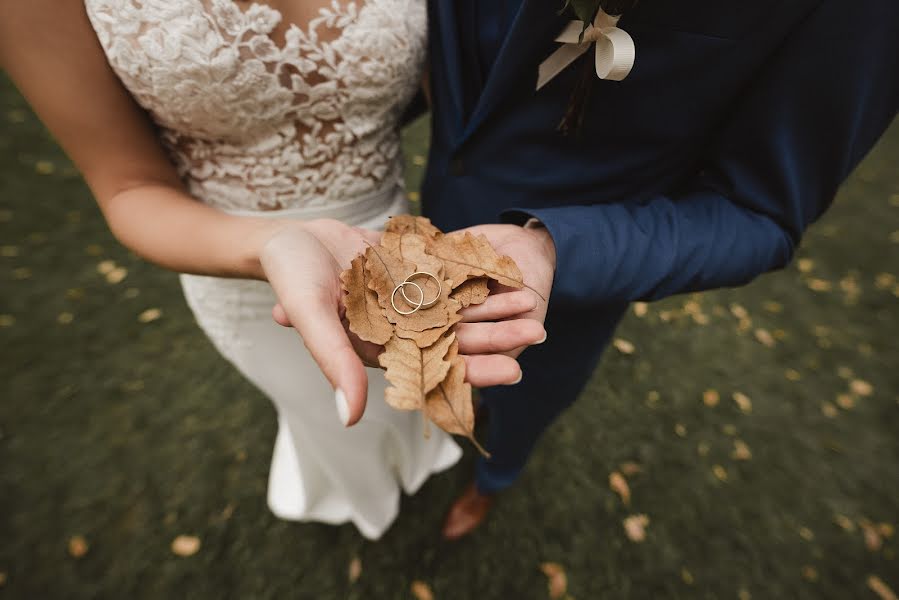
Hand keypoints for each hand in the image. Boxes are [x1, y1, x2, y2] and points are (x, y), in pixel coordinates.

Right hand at [260, 219, 545, 425]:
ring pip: (458, 309)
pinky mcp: (411, 274)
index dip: (474, 372)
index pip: (435, 369)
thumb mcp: (311, 316)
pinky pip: (450, 277)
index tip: (514, 372)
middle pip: (455, 339)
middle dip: (496, 337)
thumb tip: (350, 419)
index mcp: (380, 351)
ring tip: (532, 303)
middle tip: (538, 333)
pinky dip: (476, 275)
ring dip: (494, 307)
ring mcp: (408, 302)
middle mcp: (400, 332)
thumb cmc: (292, 277)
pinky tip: (508, 272)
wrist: (289, 237)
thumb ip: (334, 362)